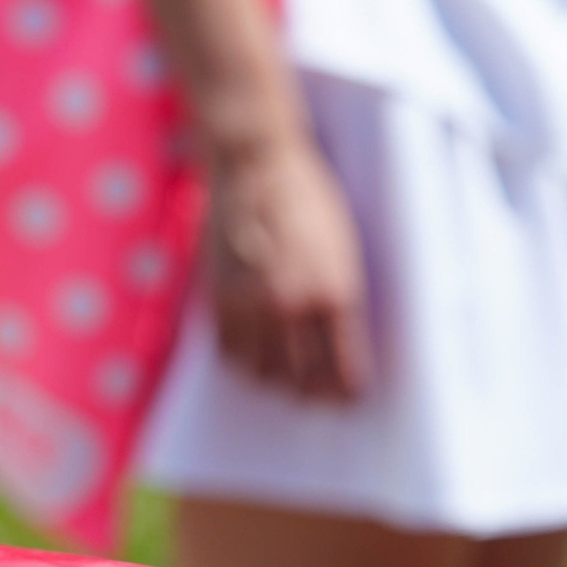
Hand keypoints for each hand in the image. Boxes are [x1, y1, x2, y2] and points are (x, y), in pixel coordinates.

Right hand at [203, 135, 371, 399]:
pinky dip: (241, 362)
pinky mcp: (217, 299)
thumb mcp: (342, 252)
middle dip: (311, 395)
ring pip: (260, 373)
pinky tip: (252, 354)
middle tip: (318, 397)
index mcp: (334, 294)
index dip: (346, 393)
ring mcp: (249, 305)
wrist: (253, 168)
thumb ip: (340, 302)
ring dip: (274, 381)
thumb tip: (338, 346)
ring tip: (284, 378)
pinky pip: (227, 353)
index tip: (349, 399)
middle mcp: (291, 306)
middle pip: (300, 381)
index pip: (343, 370)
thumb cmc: (308, 200)